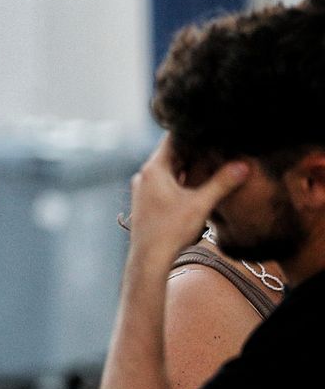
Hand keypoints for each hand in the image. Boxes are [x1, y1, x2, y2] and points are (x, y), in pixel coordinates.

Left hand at [127, 137, 248, 264]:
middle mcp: (144, 175)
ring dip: (189, 168)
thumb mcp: (201, 204)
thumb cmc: (171, 230)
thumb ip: (222, 183)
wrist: (149, 259)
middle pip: (172, 155)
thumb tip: (244, 165)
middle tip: (217, 146)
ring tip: (211, 164)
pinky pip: (166, 184)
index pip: (173, 139)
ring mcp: (143, 189)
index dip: (192, 134)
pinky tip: (197, 187)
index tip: (211, 130)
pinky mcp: (147, 202)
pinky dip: (181, 181)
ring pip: (169, 171)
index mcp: (154, 169)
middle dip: (194, 152)